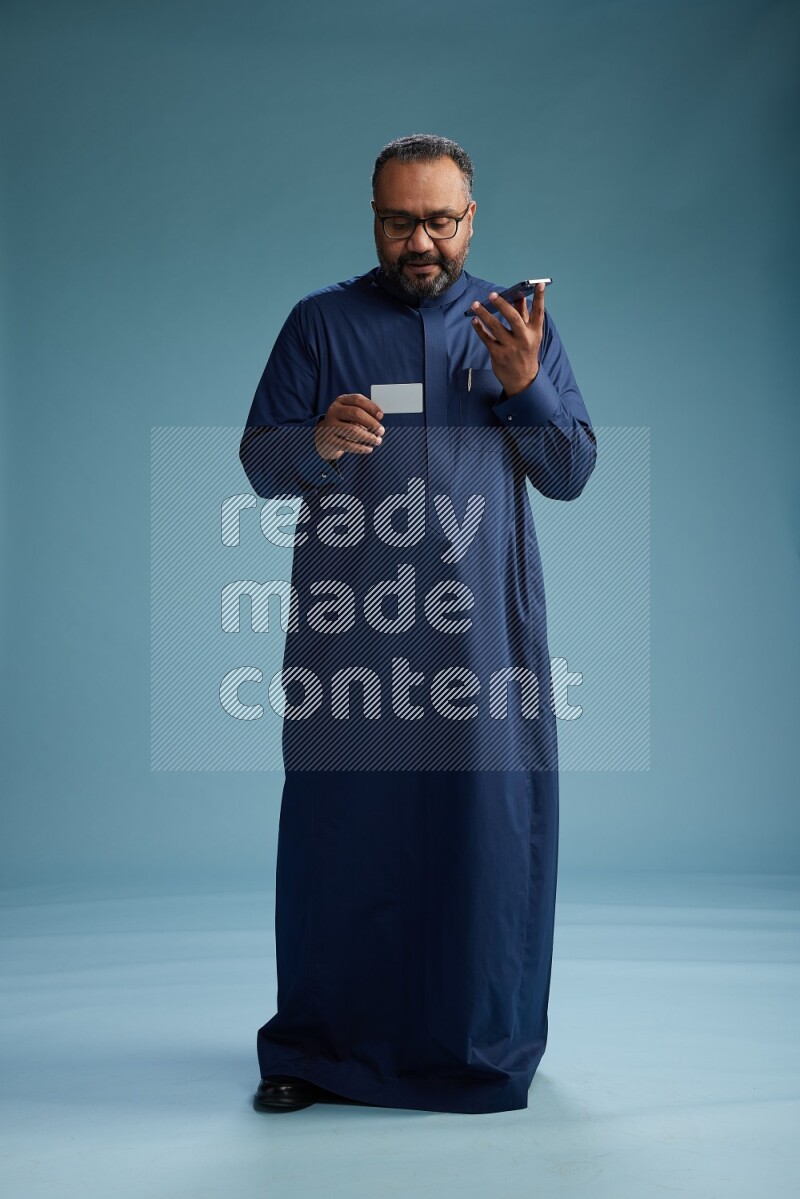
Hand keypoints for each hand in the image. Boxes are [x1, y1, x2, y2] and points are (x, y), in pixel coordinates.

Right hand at [314, 394, 384, 460]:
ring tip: (377, 441)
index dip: (371, 407)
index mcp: (341, 401)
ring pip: (353, 430)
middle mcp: (334, 411)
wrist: (324, 437)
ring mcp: (330, 425)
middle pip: (356, 413)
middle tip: (381, 431)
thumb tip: (379, 417)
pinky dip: (361, 448)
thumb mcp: (350, 413)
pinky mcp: (330, 440)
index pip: (357, 400)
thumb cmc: (344, 423)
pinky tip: (369, 449)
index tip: (381, 416)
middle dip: (371, 422)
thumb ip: (363, 412)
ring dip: (368, 436)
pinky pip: (348, 444)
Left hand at [468, 281, 545, 396]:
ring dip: (484, 314)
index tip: (538, 283)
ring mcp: (511, 348)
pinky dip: (479, 328)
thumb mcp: (529, 335)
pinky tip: (474, 320)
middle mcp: (524, 339)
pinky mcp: (498, 355)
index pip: (539, 312)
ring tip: (475, 304)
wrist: (522, 379)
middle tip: (492, 295)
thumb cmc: (525, 352)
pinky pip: (486, 338)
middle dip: (502, 305)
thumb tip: (519, 296)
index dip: (540, 297)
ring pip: (496, 327)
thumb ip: (524, 315)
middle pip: (513, 318)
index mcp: (534, 332)